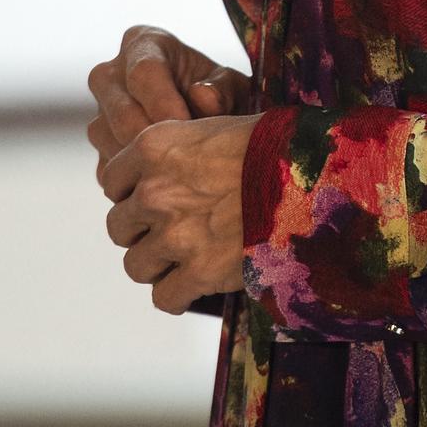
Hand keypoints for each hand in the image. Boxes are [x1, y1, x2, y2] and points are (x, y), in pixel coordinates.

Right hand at [86, 23, 252, 186]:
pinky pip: (107, 166)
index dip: (166, 104)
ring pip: (109, 142)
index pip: (144, 72)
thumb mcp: (231, 87)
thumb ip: (222, 90)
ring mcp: (99, 110)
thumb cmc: (219, 93)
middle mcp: (110, 74)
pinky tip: (164, 180)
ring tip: (181, 169)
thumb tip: (202, 96)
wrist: (204, 116)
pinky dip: (135, 178)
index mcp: (143, 44)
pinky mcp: (99, 144)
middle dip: (155, 141)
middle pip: (122, 112)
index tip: (189, 129)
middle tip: (186, 160)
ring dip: (144, 162)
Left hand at [101, 111, 260, 312]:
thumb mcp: (216, 128)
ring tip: (182, 263)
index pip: (113, 180)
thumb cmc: (274, 146)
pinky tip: (193, 288)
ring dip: (157, 267)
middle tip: (169, 234)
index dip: (131, 193)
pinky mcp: (199, 272)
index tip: (151, 201)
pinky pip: (164, 298)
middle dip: (141, 233)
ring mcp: (175, 234)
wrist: (314, 178)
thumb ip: (179, 150)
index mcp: (155, 147)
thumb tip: (169, 170)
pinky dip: (177, 296)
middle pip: (118, 227)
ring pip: (136, 266)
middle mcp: (155, 190)